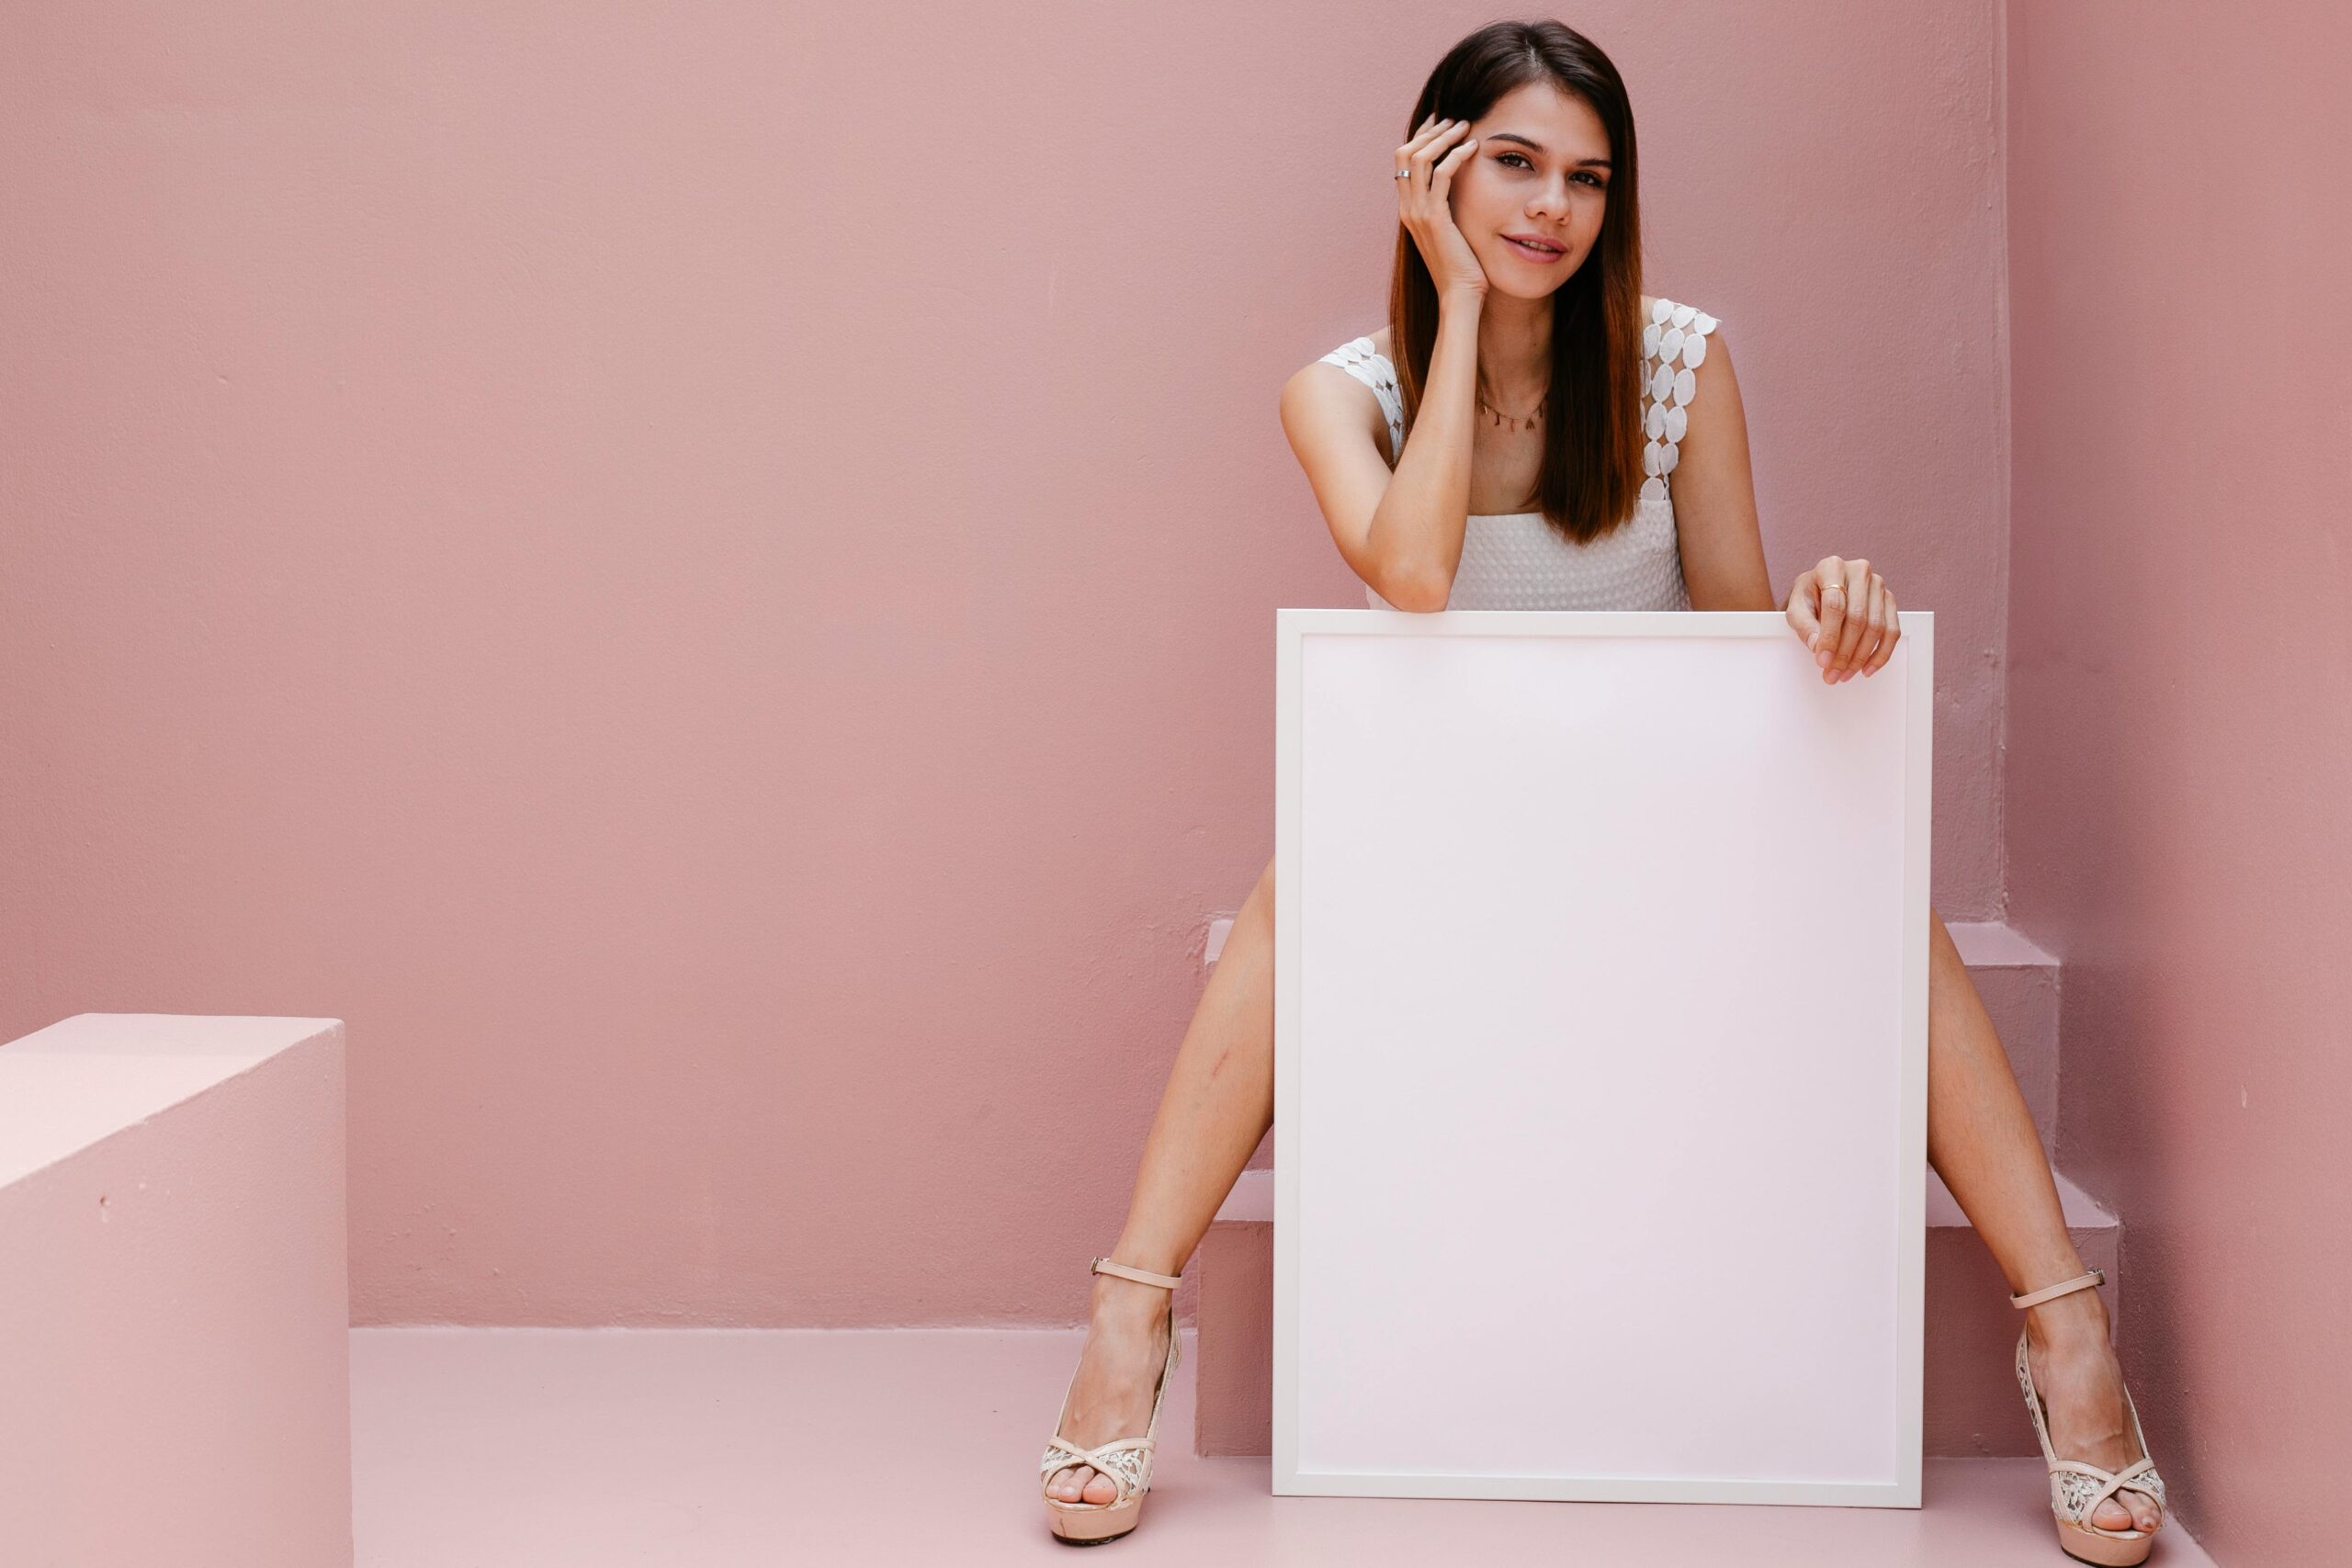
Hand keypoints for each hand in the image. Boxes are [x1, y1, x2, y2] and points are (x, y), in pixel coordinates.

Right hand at [1396, 116, 1489, 299]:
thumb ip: (1446, 208)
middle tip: (1454, 120)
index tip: (1441, 124)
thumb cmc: (1461, 267)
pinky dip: (1457, 155)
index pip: (1403, 162)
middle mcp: (1408, 209)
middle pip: (1405, 154)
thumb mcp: (1449, 232)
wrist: (1459, 295)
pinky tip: (1473, 147)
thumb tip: (1458, 188)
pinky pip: (1442, 175)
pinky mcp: (1435, 218)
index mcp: (1408, 210)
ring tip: (1465, 126)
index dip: (1420, 137)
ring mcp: (1418, 213)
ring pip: (1420, 159)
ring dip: (1443, 137)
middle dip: (1430, 131)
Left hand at [1786, 555, 1898, 683]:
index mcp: (1831, 567)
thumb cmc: (1808, 598)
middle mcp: (1859, 571)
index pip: (1835, 606)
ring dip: (1860, 657)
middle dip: (1844, 652)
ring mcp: (1878, 585)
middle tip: (1832, 674)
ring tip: (1844, 674)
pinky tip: (1867, 669)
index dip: (1829, 637)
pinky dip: (1881, 654)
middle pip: (1857, 618)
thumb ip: (1803, 626)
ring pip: (1876, 627)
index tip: (1822, 661)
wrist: (1821, 591)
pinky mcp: (1889, 600)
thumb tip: (1817, 646)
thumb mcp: (1796, 609)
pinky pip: (1892, 631)